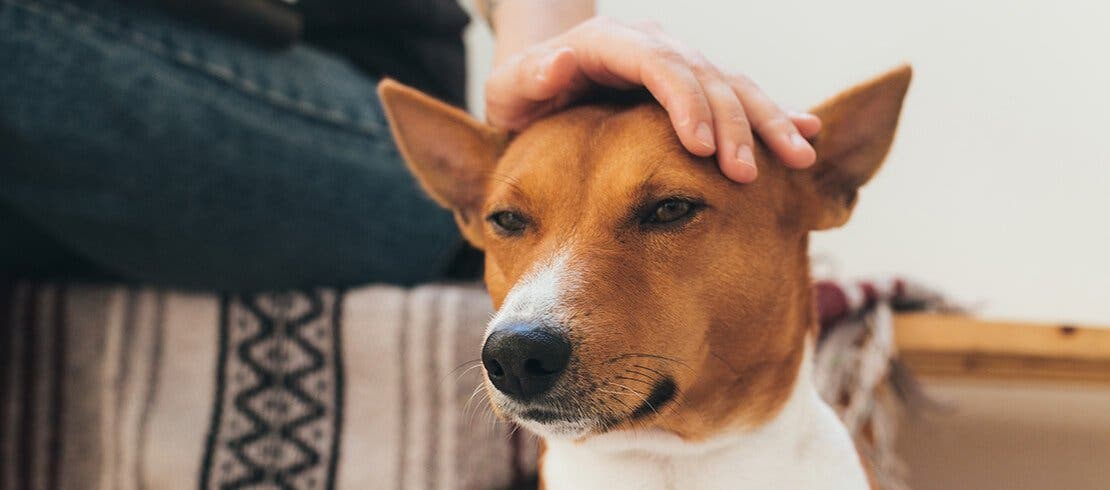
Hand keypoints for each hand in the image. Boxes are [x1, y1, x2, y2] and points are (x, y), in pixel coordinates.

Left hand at [484, 17, 821, 182]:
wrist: (541, 81)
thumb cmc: (521, 93)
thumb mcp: (510, 88)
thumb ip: (533, 79)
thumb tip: (559, 64)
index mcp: (608, 44)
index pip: (657, 66)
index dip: (682, 102)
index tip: (698, 145)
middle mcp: (652, 46)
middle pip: (704, 75)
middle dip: (731, 123)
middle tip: (747, 172)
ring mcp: (677, 63)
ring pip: (732, 83)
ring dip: (767, 120)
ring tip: (799, 157)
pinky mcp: (694, 86)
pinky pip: (739, 96)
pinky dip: (771, 115)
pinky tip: (805, 135)